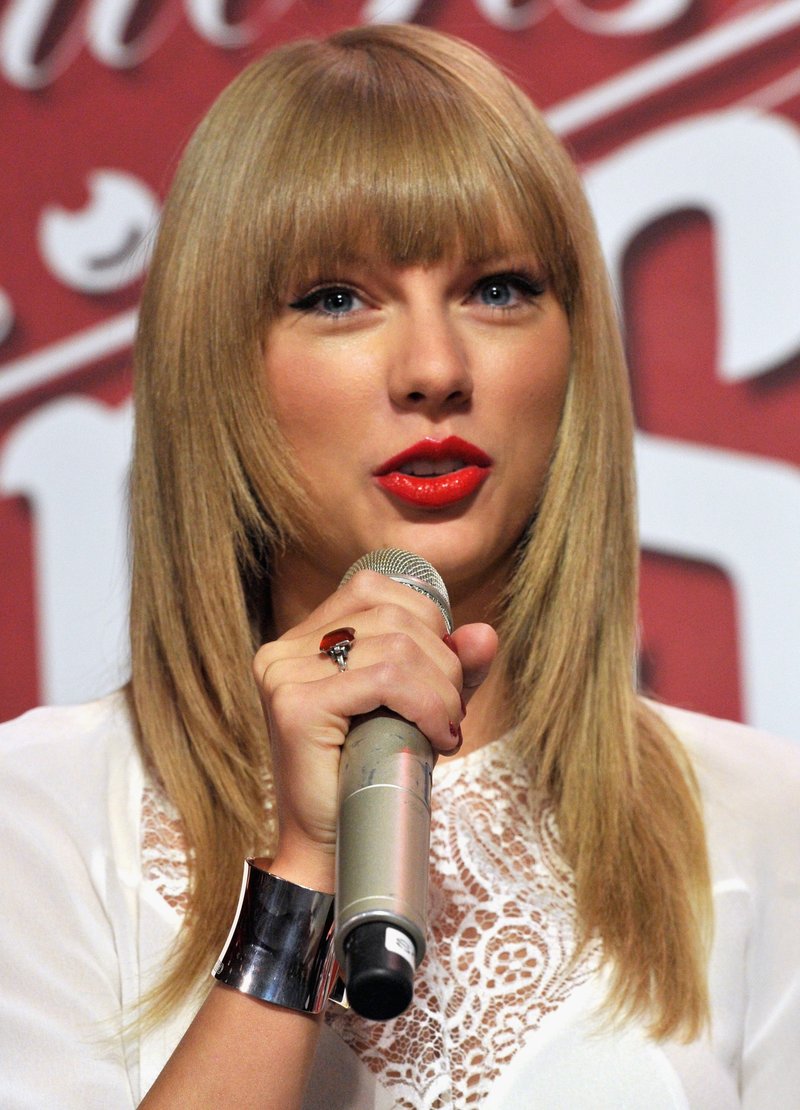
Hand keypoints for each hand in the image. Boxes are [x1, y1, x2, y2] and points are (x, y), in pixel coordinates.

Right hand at [253, 570, 496, 891]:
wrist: (337, 849)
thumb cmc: (373, 774)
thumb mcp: (419, 706)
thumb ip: (451, 666)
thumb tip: (484, 633)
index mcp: (302, 638)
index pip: (375, 590)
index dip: (427, 625)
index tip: (441, 680)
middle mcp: (284, 649)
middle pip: (393, 614)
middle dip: (443, 663)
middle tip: (450, 715)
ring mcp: (284, 674)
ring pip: (396, 646)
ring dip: (441, 690)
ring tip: (444, 729)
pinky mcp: (296, 705)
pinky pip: (386, 679)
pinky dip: (427, 705)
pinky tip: (436, 738)